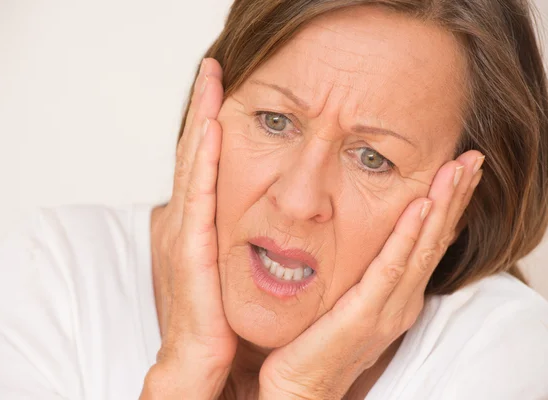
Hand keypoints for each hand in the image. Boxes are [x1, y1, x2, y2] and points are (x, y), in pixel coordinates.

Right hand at [142, 58, 234, 398]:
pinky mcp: (192, 253)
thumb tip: (252, 226)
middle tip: (211, 69)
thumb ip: (234, 244)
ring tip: (209, 82)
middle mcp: (189, 225)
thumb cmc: (213, 325)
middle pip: (195, 156)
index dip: (210, 128)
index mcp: (200, 229)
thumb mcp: (226, 274)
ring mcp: (187, 236)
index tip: (221, 92)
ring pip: (194, 167)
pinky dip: (202, 162)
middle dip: (203, 110)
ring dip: (201, 121)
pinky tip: (209, 129)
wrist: (196, 368)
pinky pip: (199, 198)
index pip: (205, 167)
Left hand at [258, 150, 485, 399]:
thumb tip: (365, 243)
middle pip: (435, 240)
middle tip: (471, 158)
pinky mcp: (364, 315)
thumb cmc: (318, 344)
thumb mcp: (348, 302)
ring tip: (457, 171)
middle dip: (455, 197)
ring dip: (442, 206)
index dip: (448, 206)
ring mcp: (387, 309)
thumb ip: (363, 275)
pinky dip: (408, 236)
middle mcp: (401, 301)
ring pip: (422, 249)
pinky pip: (390, 269)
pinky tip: (421, 207)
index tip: (459, 170)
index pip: (430, 243)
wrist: (300, 388)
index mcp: (398, 297)